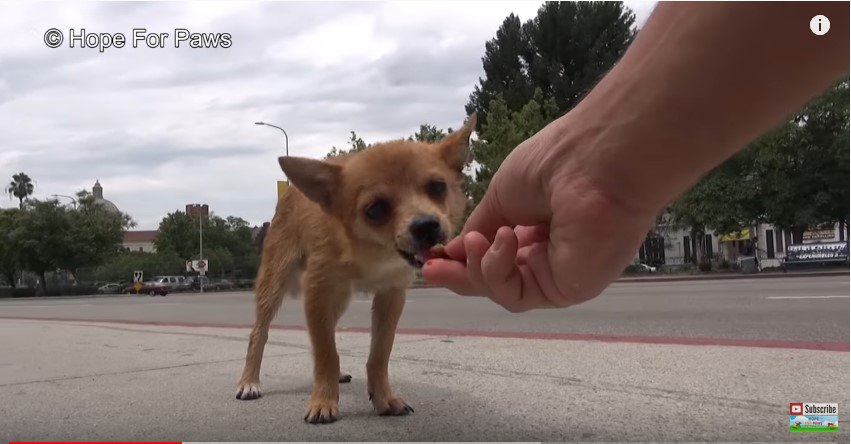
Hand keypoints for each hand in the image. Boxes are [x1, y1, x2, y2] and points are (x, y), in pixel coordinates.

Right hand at [422, 116, 658, 311]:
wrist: (593, 161)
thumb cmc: (553, 164)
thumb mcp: (501, 196)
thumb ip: (480, 228)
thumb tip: (455, 251)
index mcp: (536, 227)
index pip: (495, 255)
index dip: (463, 259)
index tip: (431, 259)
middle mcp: (549, 253)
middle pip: (496, 279)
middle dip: (461, 274)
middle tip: (430, 269)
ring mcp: (559, 274)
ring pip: (502, 290)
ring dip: (478, 269)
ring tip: (476, 241)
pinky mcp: (567, 290)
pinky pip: (517, 294)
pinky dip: (498, 270)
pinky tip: (502, 240)